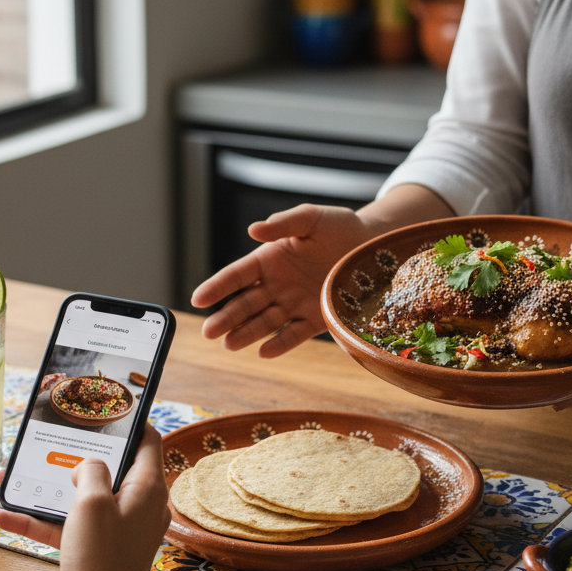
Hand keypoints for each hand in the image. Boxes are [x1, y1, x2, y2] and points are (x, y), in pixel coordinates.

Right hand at [0, 427, 169, 570]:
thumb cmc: (103, 556)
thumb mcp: (92, 501)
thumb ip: (89, 470)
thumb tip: (86, 466)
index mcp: (147, 487)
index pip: (147, 440)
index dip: (129, 421)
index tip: (105, 411)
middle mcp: (138, 504)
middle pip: (109, 467)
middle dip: (74, 456)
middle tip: (51, 440)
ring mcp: (119, 527)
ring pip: (81, 497)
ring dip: (46, 489)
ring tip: (10, 478)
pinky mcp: (100, 547)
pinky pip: (68, 525)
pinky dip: (40, 520)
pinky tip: (2, 517)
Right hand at [190, 185, 454, 357]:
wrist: (373, 246)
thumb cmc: (339, 227)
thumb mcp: (311, 218)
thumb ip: (284, 224)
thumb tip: (253, 230)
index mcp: (270, 260)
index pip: (237, 275)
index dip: (217, 287)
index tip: (198, 299)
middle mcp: (277, 285)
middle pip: (245, 303)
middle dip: (226, 317)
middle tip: (208, 332)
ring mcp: (295, 304)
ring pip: (264, 322)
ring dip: (246, 333)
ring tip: (228, 344)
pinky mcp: (317, 319)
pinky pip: (295, 334)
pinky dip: (280, 344)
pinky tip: (264, 352)